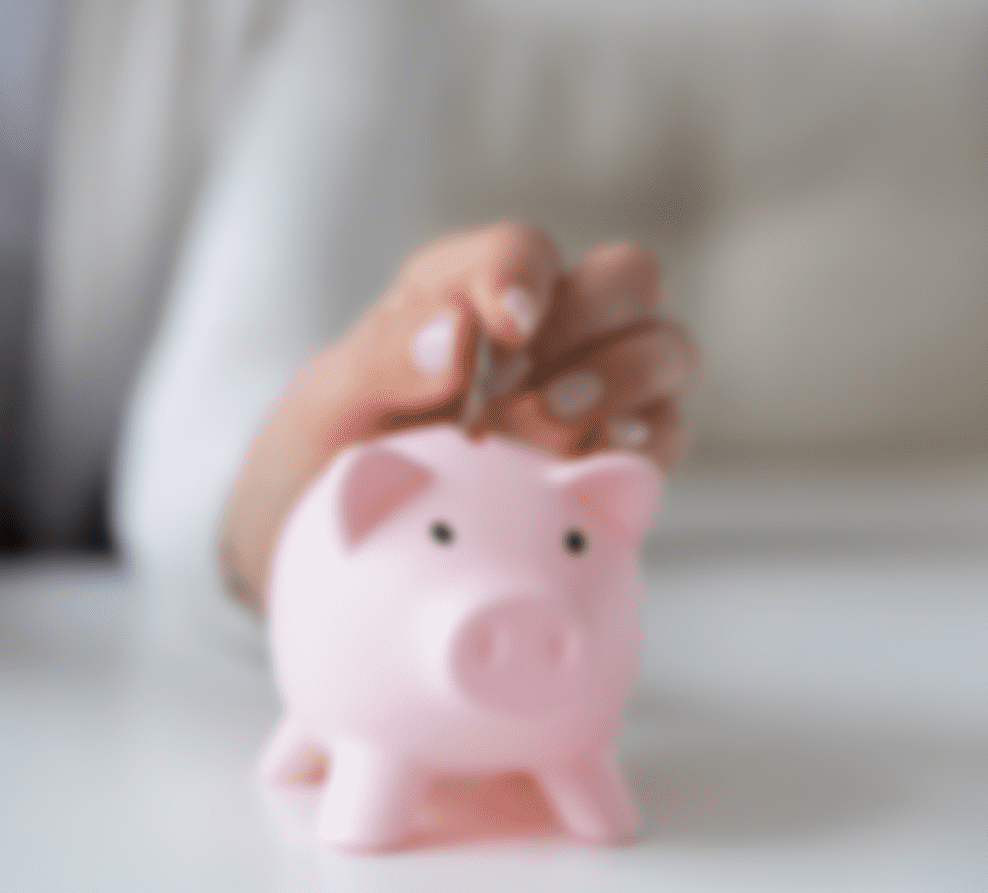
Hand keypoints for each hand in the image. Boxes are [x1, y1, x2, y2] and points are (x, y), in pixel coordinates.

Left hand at [222, 220, 697, 607]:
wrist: (333, 549)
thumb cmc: (322, 458)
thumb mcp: (322, 405)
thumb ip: (380, 357)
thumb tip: (457, 339)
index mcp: (461, 294)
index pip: (521, 248)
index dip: (525, 274)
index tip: (505, 326)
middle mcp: (539, 333)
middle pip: (629, 277)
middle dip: (595, 319)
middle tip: (522, 388)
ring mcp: (582, 396)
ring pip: (666, 348)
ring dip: (626, 379)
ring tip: (546, 427)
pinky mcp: (603, 465)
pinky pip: (663, 438)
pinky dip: (644, 445)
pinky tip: (586, 466)